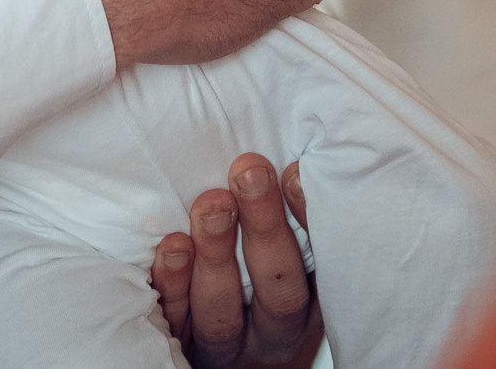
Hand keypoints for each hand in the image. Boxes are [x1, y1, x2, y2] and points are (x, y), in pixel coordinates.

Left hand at [151, 155, 317, 366]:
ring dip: (217, 254)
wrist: (205, 325)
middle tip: (249, 173)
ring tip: (211, 204)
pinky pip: (176, 323)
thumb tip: (274, 147)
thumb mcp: (274, 236)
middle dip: (264, 227)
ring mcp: (230, 345)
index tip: (294, 171)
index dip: (310, 220)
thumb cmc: (246, 255)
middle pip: (279, 290)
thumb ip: (277, 200)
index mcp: (311, 297)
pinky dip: (173, 284)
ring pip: (224, 313)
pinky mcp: (183, 348)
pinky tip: (171, 246)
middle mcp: (276, 328)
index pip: (324, 266)